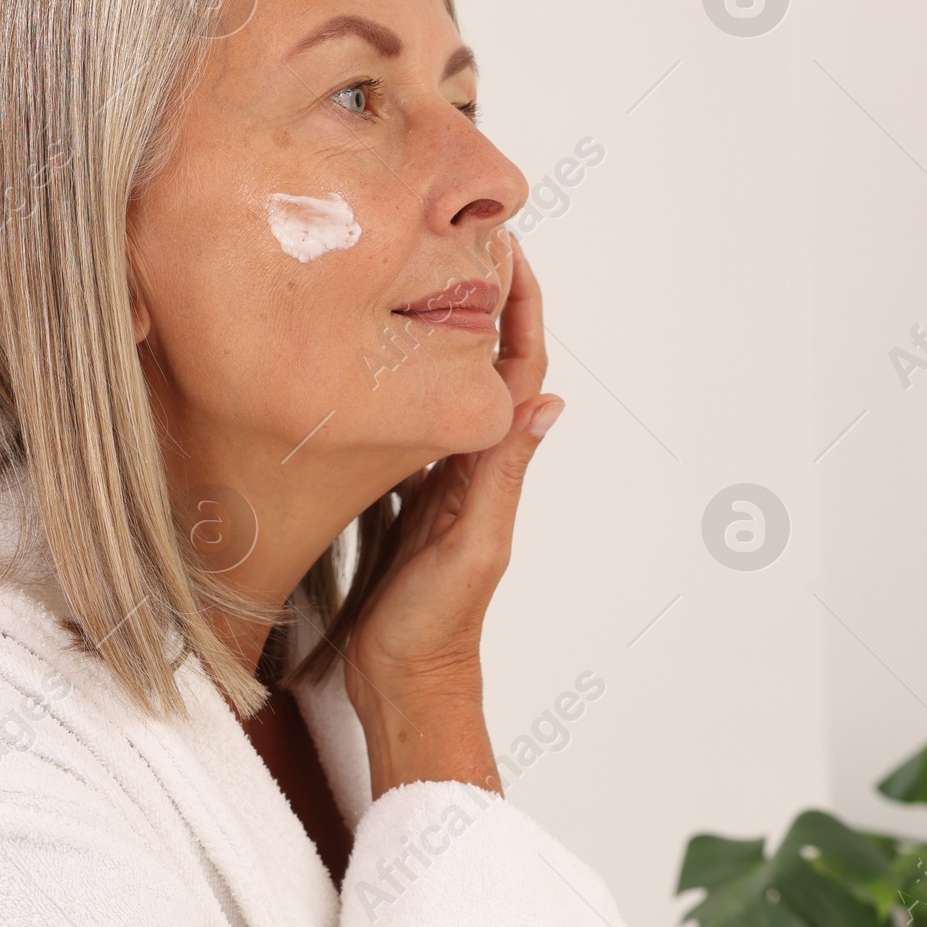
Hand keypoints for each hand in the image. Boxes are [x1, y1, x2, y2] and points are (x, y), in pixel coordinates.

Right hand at [346, 239, 560, 795]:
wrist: (403, 685)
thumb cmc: (436, 631)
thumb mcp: (473, 547)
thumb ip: (502, 478)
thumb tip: (544, 404)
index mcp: (492, 474)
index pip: (518, 374)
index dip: (519, 312)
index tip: (509, 253)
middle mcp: (471, 472)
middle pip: (485, 371)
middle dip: (482, 305)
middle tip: (466, 242)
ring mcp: (439, 486)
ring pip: (447, 394)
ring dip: (444, 338)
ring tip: (424, 280)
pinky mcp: (404, 503)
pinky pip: (409, 430)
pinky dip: (404, 388)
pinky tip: (382, 364)